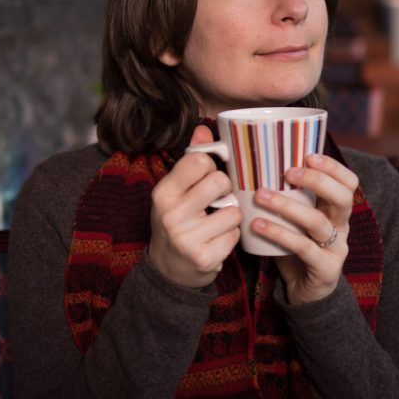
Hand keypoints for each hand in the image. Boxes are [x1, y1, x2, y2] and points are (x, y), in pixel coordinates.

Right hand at [147, 125, 241, 288]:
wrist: (169, 269)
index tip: (206, 178)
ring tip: (215, 223)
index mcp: (163, 192)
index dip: (211, 167)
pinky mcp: (204, 258)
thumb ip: (191, 160)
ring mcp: (187, 238)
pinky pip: (235, 234)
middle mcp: (171, 215)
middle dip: (225, 190)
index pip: (199, 161)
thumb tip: (204, 129)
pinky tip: (216, 240)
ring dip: (230, 216)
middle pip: (220, 182)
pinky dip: (231, 236)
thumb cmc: (177, 221)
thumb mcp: (175, 191)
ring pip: (233, 211)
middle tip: (215, 201)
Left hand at [250, 154, 357, 304]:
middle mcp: (342, 227)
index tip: (308, 155)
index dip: (333, 167)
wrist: (307, 294)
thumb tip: (253, 168)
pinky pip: (302, 247)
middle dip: (317, 180)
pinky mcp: (325, 268)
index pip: (349, 183)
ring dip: (288, 206)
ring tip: (261, 196)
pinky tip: (257, 225)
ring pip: (318, 221)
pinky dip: (278, 234)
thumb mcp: (296, 221)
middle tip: (288, 172)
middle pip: (342, 197)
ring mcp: (336, 248)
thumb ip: (288, 199)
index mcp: (336, 211)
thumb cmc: (297, 250)